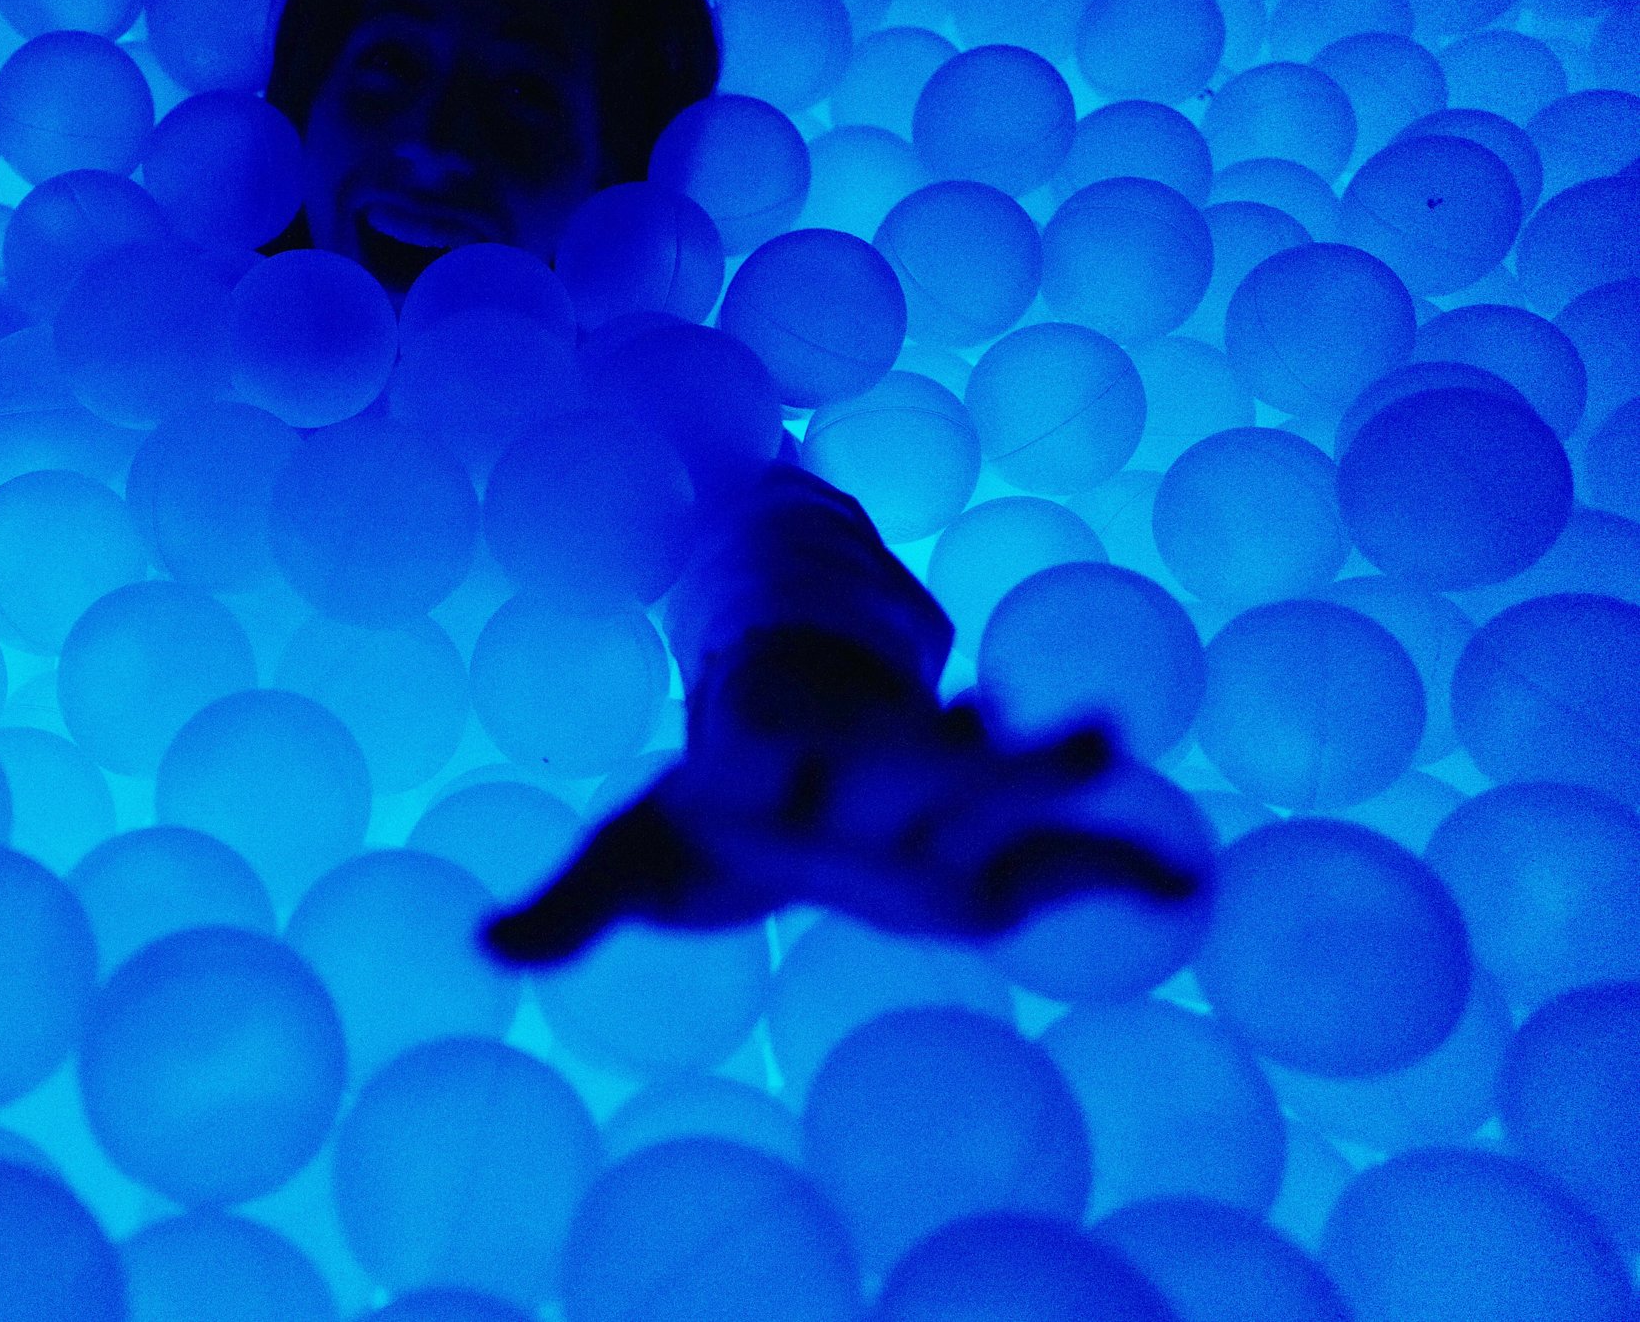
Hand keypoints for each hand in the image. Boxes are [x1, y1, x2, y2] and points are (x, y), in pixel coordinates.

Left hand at [481, 625, 1205, 964]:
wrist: (790, 752)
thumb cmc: (701, 806)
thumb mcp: (627, 856)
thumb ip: (572, 907)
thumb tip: (485, 944)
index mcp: (759, 762)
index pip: (765, 755)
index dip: (774, 758)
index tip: (767, 750)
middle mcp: (853, 763)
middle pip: (907, 755)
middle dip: (959, 749)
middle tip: (1017, 722)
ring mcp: (931, 783)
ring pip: (994, 775)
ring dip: (1048, 768)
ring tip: (1110, 741)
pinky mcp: (984, 828)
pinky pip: (1058, 849)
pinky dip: (1115, 863)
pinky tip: (1181, 879)